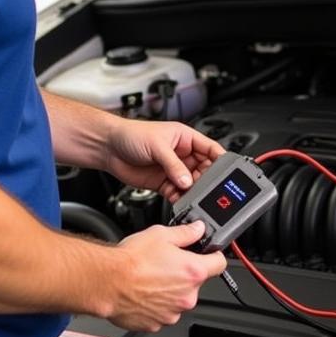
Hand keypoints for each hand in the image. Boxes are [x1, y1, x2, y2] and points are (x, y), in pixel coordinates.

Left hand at [103, 117, 224, 200]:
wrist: (108, 147)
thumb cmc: (131, 134)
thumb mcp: (157, 146)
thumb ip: (173, 165)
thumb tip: (187, 181)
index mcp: (186, 138)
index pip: (210, 149)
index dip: (220, 160)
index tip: (227, 173)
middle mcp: (182, 154)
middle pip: (204, 170)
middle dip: (207, 181)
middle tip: (208, 190)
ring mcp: (173, 169)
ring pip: (191, 184)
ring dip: (194, 192)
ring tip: (194, 198)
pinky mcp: (163, 183)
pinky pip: (177, 194)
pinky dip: (181, 200)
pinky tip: (181, 202)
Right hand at [108, 221, 226, 329]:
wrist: (107, 282)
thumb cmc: (131, 261)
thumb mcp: (161, 234)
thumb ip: (186, 232)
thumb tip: (197, 229)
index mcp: (193, 271)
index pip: (220, 263)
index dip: (214, 255)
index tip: (208, 253)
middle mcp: (187, 296)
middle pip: (196, 282)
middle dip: (185, 272)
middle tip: (166, 262)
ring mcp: (173, 313)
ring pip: (179, 298)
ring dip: (170, 289)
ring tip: (151, 277)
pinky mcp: (157, 324)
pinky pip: (163, 312)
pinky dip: (157, 303)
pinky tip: (144, 291)